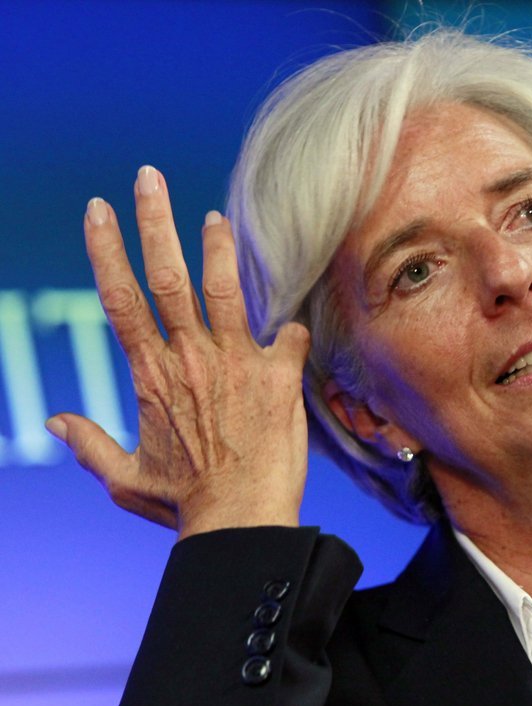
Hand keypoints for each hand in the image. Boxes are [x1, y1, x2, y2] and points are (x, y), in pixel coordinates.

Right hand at [46, 165, 310, 539]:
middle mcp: (190, 358)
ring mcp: (236, 362)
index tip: (98, 209)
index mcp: (151, 374)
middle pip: (166, 274)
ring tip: (214, 215)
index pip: (120, 298)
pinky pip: (289, 333)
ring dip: (219, 247)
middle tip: (148, 177)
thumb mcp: (126, 476)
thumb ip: (88, 444)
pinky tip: (295, 317)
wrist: (242, 519)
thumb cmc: (185, 502)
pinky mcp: (277, 375)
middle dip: (155, 220)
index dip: (107, 249)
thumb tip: (54, 420)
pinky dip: (291, 325)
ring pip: (225, 287)